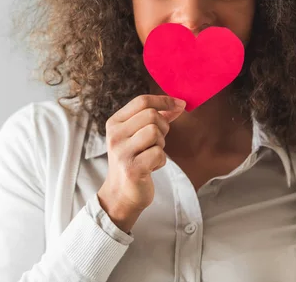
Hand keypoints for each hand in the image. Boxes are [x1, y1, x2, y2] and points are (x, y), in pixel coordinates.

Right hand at [97, 94, 185, 231]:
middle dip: (163, 126)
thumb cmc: (133, 160)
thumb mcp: (137, 135)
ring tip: (151, 154)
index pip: (141, 101)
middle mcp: (115, 135)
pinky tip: (151, 167)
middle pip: (151, 115)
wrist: (120, 194)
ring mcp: (122, 152)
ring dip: (161, 144)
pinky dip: (161, 161)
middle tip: (158, 141)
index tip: (180, 104)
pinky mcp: (132, 169)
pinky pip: (159, 153)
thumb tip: (178, 105)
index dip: (164, 100)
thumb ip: (154, 118)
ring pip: (155, 132)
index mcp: (114, 123)